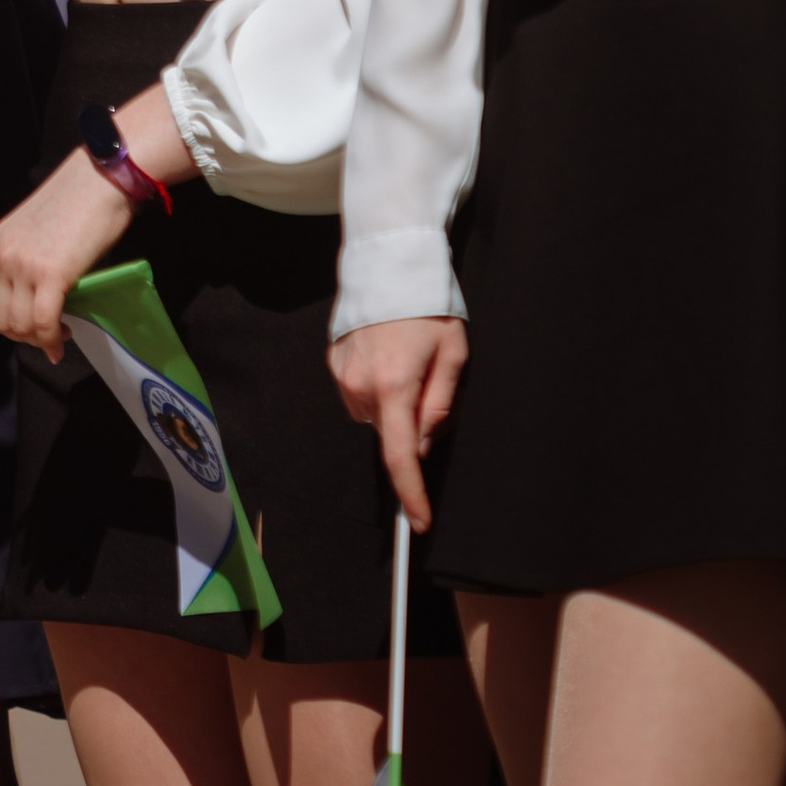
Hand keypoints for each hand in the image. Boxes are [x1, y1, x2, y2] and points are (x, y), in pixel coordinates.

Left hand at [0, 148, 136, 358]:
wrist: (101, 178)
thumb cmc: (80, 200)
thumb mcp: (39, 233)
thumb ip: (30, 262)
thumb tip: (39, 296)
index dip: (11, 320)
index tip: (30, 326)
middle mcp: (3, 254)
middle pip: (1, 318)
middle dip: (24, 337)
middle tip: (47, 338)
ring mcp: (23, 265)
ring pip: (19, 325)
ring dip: (39, 340)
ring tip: (59, 336)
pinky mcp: (50, 274)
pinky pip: (44, 322)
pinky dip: (52, 339)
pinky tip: (62, 338)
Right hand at [330, 317, 467, 533]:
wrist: (388, 265)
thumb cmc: (428, 307)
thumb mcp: (453, 355)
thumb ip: (439, 406)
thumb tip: (423, 444)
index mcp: (395, 386)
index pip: (401, 456)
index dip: (411, 493)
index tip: (419, 520)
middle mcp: (360, 386)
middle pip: (389, 433)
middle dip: (412, 425)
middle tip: (430, 384)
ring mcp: (342, 375)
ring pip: (374, 415)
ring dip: (393, 405)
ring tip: (407, 363)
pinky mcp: (333, 363)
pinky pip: (358, 394)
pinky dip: (376, 388)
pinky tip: (387, 358)